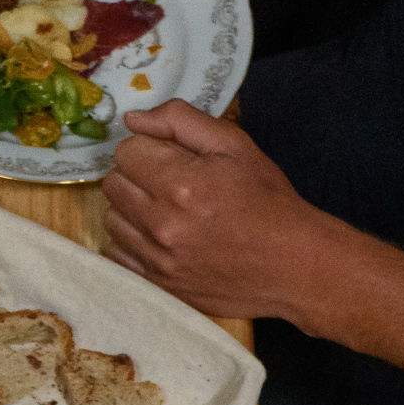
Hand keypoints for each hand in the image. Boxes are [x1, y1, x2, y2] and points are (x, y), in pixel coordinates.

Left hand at [104, 102, 343, 321]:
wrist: (291, 265)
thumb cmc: (267, 201)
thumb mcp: (235, 146)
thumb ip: (181, 122)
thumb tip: (133, 119)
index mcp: (180, 184)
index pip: (126, 151)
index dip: (147, 147)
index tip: (170, 156)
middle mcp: (161, 224)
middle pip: (113, 184)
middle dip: (136, 174)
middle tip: (168, 181)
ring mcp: (157, 259)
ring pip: (111, 219)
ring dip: (131, 209)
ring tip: (166, 210)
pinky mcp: (157, 285)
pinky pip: (117, 255)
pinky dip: (131, 242)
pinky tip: (159, 237)